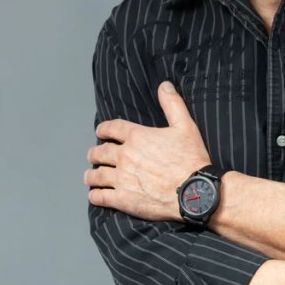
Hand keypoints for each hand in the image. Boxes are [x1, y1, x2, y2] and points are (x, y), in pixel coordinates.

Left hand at [85, 81, 211, 220]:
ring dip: (91, 175)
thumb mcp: (186, 126)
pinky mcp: (123, 199)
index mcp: (137, 137)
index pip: (112, 128)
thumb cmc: (191, 159)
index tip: (100, 131)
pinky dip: (95, 195)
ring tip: (90, 177)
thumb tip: (164, 85)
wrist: (194, 192)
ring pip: (97, 175)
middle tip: (93, 155)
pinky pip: (101, 196)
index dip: (103, 129)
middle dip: (95, 153)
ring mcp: (122, 178)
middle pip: (100, 152)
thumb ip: (172, 104)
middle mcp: (125, 156)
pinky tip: (95, 195)